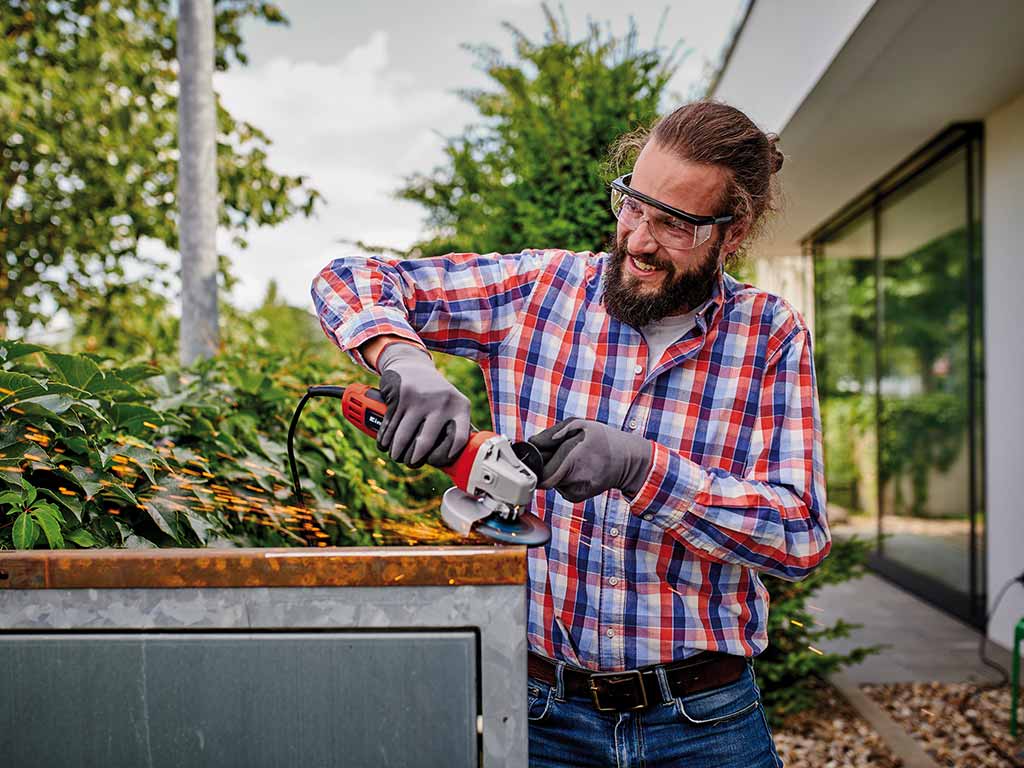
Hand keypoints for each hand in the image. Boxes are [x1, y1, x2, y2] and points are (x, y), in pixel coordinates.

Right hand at [375, 342, 471, 467]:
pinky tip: (385, 444)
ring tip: (396, 456)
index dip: (446, 456)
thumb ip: (452, 427)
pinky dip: (385, 439)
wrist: (411, 365)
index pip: (459, 438)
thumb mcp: (450, 404)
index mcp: (461, 407)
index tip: (435, 462)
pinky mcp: (402, 396)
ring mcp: (422, 398)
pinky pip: (391, 425)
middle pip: (426, 443)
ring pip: (404, 436)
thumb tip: (449, 463)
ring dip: (396, 451)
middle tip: (409, 462)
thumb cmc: (434, 394)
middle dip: (414, 459)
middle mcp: (443, 402)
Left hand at [527, 417, 652, 502]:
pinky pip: (559, 487)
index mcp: (572, 458)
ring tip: (571, 461)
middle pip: (543, 478)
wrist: (629, 461)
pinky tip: (577, 470)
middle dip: (544, 466)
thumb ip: (553, 432)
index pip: (540, 470)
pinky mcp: (575, 498)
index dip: (536, 461)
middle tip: (554, 455)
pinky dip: (562, 478)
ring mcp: (574, 491)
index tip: (538, 454)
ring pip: (551, 481)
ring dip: (554, 471)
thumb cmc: (604, 440)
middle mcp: (572, 478)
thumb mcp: (581, 424)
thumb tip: (533, 443)